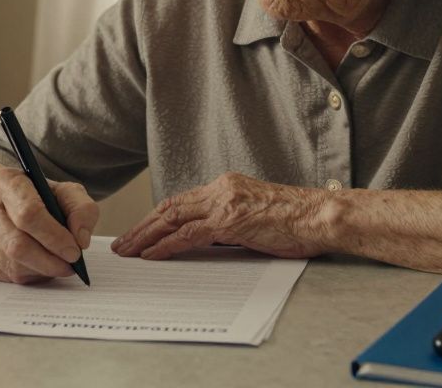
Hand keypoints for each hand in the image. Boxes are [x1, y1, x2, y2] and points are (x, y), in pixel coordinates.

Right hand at [0, 167, 97, 283]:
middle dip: (49, 260)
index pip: (28, 213)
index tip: (74, 251)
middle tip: (70, 265)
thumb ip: (81, 209)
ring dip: (40, 270)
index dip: (54, 237)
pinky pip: (4, 274)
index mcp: (5, 181)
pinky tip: (39, 265)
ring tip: (58, 264)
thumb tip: (80, 238)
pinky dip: (28, 275)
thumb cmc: (35, 194)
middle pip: (16, 244)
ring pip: (11, 264)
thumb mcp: (64, 190)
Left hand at [111, 172, 331, 259]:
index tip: (140, 231)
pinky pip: (188, 235)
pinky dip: (165, 245)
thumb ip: (230, 222)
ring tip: (127, 251)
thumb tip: (208, 240)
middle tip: (122, 243)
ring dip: (145, 236)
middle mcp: (220, 189)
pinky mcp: (229, 220)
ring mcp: (224, 203)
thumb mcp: (256, 216)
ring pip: (172, 219)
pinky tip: (151, 256)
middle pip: (170, 207)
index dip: (157, 217)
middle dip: (142, 227)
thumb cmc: (296, 221)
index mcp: (226, 185)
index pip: (182, 202)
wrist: (319, 216)